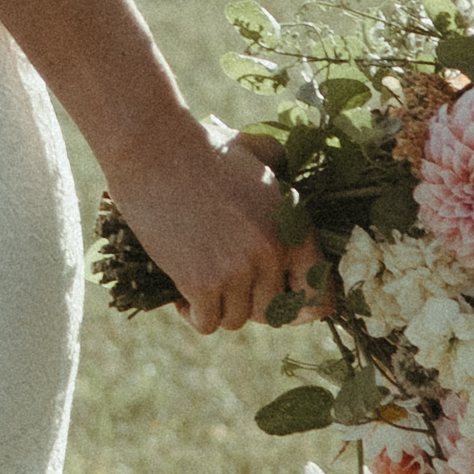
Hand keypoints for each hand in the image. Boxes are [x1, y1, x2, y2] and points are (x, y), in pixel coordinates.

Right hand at [114, 113, 302, 330]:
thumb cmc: (204, 150)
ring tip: (201, 284)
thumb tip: (291, 175)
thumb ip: (281, 171)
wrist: (155, 150)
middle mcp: (273, 251)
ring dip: (219, 309)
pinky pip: (207, 323)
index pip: (317, 295)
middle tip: (226, 287)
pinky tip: (182, 296)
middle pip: (272, 312)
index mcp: (294, 225)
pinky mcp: (203, 282)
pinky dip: (193, 315)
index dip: (301, 310)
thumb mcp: (258, 156)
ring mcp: (239, 269)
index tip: (281, 309)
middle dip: (249, 304)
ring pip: (237, 319)